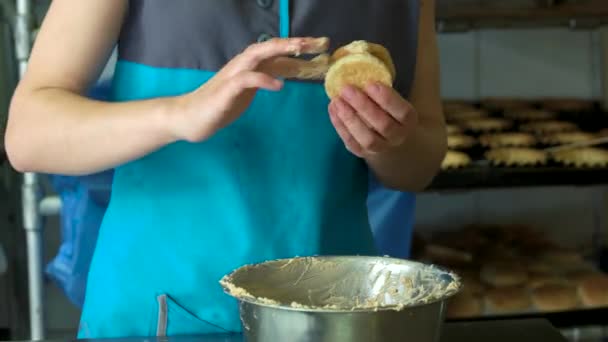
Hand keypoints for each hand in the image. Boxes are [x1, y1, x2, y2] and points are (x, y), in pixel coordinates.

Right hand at [170, 37, 328, 141]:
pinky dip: (263, 80)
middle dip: (295, 43)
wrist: (189, 118)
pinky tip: (278, 85)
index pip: (277, 52)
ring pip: (258, 55)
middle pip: (271, 47)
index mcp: (250, 66)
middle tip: (320, 42)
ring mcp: (233, 75)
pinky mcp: (225, 90)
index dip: (299, 48)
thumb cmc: (219, 105)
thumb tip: (283, 74)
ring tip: (300, 50)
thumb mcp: (248, 91)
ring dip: (279, 50)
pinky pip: (246, 80)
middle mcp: (242, 65)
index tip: (322, 46)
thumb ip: (263, 80)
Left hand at [328, 83, 417, 157]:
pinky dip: (340, 127)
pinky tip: (332, 110)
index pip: (402, 111)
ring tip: (336, 100)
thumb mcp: (396, 97)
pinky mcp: (363, 154)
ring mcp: (381, 148)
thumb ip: (382, 84)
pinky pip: (351, 143)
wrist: (396, 141)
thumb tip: (361, 53)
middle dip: (363, 106)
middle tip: (346, 88)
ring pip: (366, 138)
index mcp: (409, 120)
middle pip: (382, 124)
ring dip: (350, 118)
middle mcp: (398, 136)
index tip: (370, 84)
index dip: (387, 98)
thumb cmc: (392, 110)